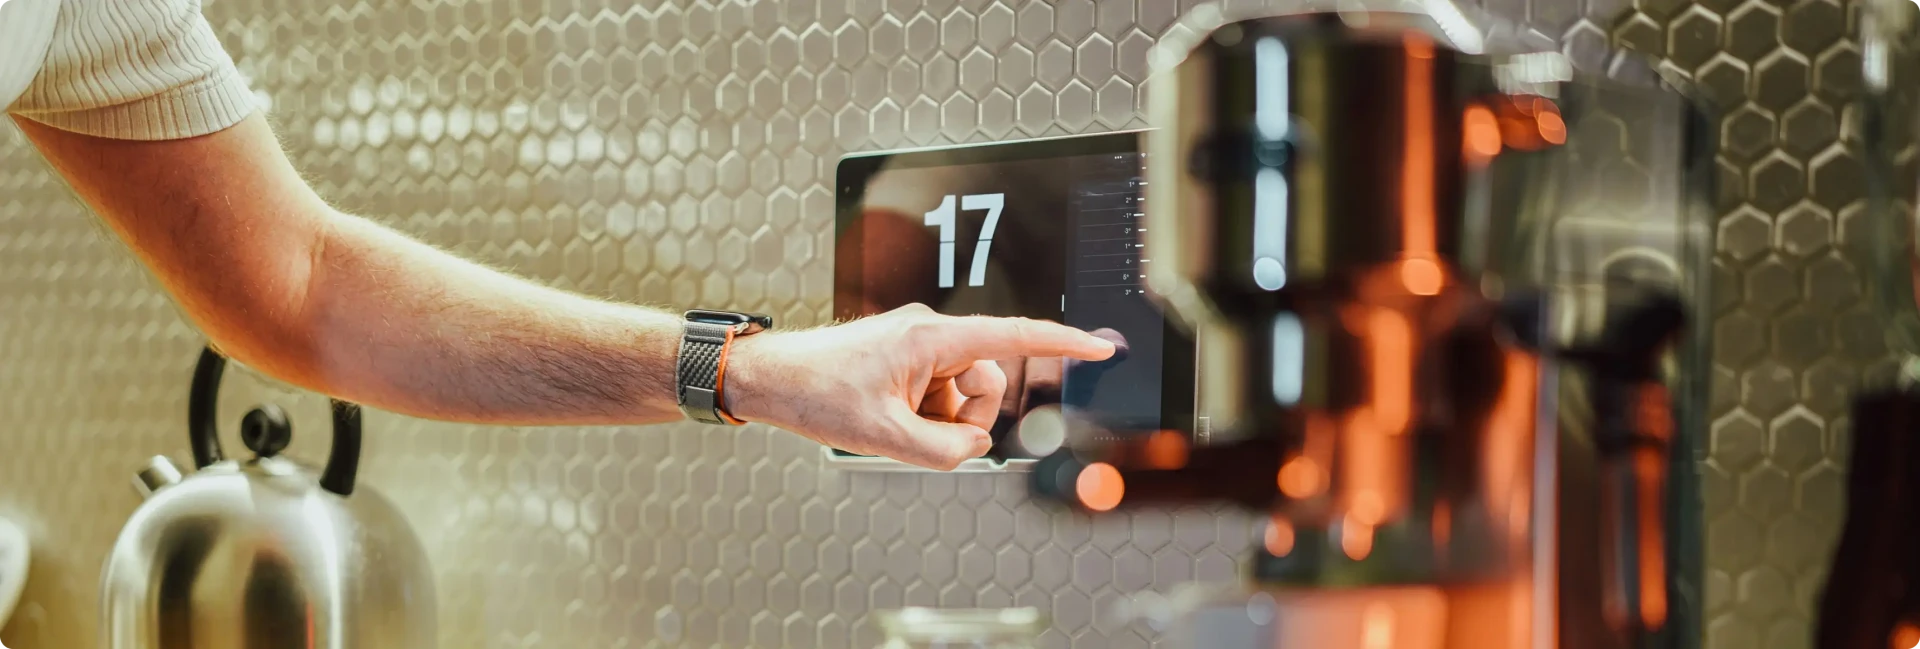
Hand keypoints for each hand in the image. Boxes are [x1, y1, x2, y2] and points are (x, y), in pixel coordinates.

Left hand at [723, 304, 1116, 469]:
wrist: (769, 379)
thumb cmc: (815, 393)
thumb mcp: (885, 438)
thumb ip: (945, 451)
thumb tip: (974, 445)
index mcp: (932, 339)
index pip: (1013, 337)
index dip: (1062, 344)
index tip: (1100, 346)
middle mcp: (930, 334)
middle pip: (985, 382)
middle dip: (962, 416)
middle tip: (915, 431)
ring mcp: (917, 346)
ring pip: (960, 394)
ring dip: (937, 419)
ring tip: (891, 423)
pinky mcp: (905, 358)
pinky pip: (936, 394)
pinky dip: (920, 415)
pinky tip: (884, 418)